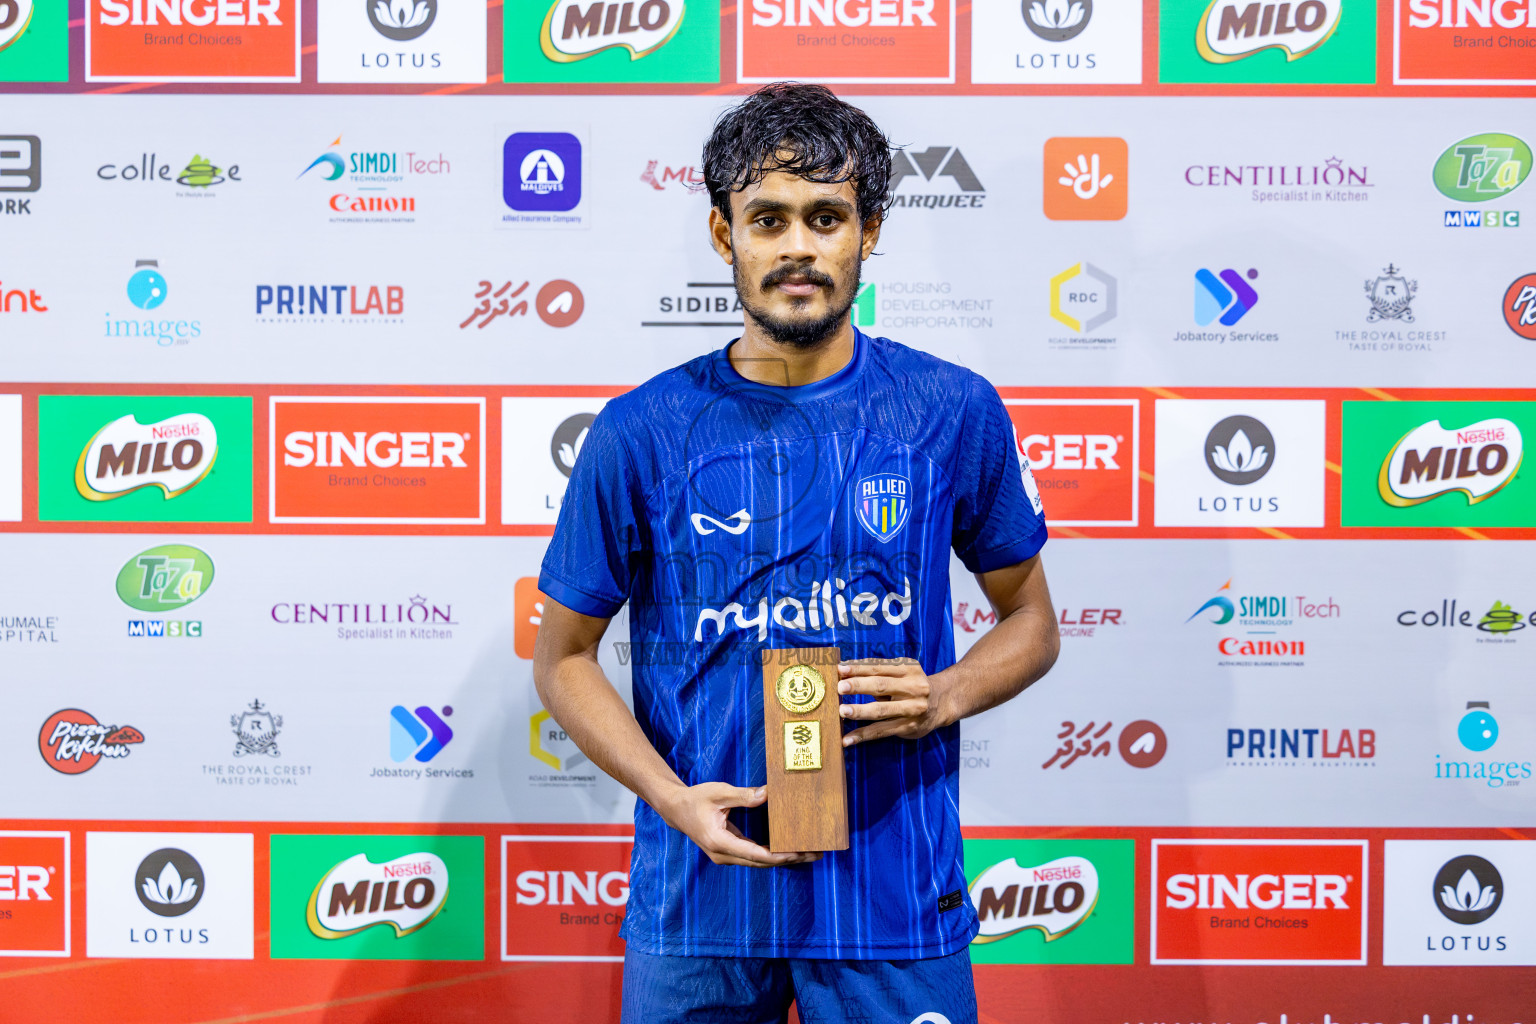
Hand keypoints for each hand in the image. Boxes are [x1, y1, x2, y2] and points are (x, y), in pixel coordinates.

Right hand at [654, 782, 820, 867]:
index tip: (800, 853)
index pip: (756, 854)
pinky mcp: (730, 852)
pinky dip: (772, 854)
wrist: (676, 809)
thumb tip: (768, 793)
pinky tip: (789, 849)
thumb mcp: (719, 792)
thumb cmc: (696, 799)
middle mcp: (723, 855)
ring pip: (759, 862)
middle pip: (762, 862)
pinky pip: (754, 856)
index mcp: (720, 842)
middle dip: (789, 859)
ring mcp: (726, 856)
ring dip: (783, 858)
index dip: (779, 855)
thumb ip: (744, 795)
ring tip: (809, 853)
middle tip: (815, 854)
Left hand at [837, 658, 949, 746]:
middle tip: (840, 687)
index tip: (840, 669)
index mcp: (909, 669)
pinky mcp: (908, 727)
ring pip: (882, 710)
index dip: (859, 668)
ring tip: (842, 711)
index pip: (880, 667)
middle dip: (860, 686)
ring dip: (860, 711)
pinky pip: (882, 731)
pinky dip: (863, 735)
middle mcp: (913, 688)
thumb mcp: (902, 673)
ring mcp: (912, 709)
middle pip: (882, 686)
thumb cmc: (911, 685)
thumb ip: (878, 672)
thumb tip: (844, 673)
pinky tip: (848, 739)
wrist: (941, 704)